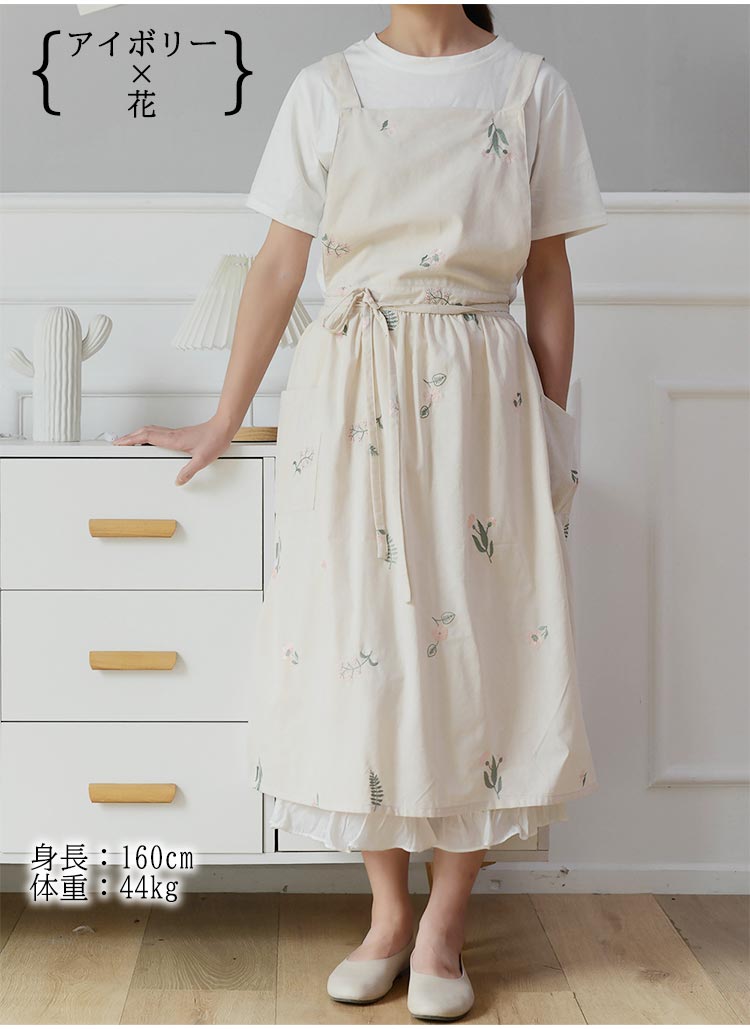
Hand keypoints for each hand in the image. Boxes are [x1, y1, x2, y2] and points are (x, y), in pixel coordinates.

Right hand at [112, 417, 235, 484]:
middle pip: (144, 431)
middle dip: (129, 437)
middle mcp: (172, 434)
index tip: (119, 443)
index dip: (130, 440)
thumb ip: (188, 471)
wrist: (223, 428)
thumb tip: (178, 481)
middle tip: (118, 442)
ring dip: (137, 435)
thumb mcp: (202, 460)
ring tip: (129, 441)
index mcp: (173, 440)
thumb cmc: (214, 439)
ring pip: (151, 430)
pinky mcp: (180, 434)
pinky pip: (159, 433)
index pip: (146, 437)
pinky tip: (150, 442)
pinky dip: (148, 436)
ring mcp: (175, 433)